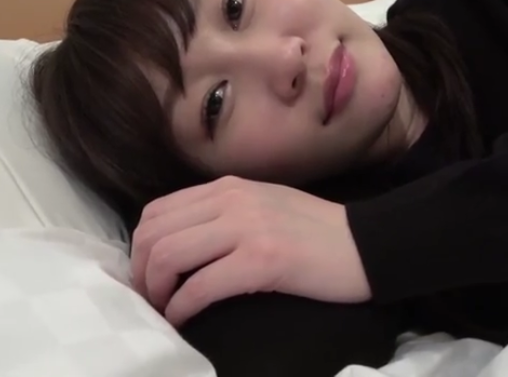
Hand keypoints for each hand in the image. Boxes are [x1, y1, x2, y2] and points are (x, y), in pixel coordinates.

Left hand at [130, 176, 371, 325]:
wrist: (368, 244)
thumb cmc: (317, 232)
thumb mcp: (263, 207)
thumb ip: (222, 215)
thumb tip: (179, 245)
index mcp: (228, 188)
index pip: (157, 212)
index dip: (139, 249)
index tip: (147, 277)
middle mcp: (231, 200)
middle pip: (154, 234)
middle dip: (140, 273)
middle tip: (151, 300)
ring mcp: (247, 227)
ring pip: (168, 257)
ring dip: (156, 291)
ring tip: (165, 310)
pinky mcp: (263, 260)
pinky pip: (200, 286)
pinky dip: (182, 308)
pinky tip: (185, 319)